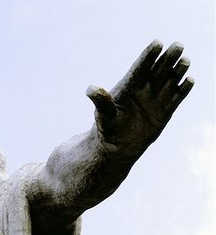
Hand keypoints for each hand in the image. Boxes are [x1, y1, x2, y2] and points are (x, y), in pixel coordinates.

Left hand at [86, 40, 193, 154]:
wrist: (117, 146)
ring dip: (177, 70)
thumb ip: (101, 101)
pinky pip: (176, 97)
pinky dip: (183, 89)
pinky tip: (189, 80)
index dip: (148, 55)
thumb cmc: (107, 127)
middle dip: (167, 57)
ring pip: (169, 80)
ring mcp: (155, 99)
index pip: (139, 67)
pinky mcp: (165, 111)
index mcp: (127, 86)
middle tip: (178, 45)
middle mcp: (143, 89)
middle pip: (157, 69)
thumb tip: (91, 89)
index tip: (157, 43)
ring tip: (184, 60)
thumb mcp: (103, 114)